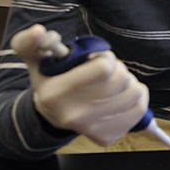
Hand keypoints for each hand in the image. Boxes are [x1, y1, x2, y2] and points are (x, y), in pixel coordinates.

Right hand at [11, 24, 148, 145]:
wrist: (53, 114)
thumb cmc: (52, 79)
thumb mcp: (36, 58)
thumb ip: (29, 41)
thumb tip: (39, 32)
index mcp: (54, 94)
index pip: (104, 68)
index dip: (105, 58)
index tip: (98, 60)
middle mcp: (72, 115)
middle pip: (121, 79)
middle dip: (118, 69)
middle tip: (106, 72)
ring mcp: (91, 129)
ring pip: (135, 92)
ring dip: (128, 83)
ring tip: (113, 84)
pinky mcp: (108, 137)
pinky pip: (140, 108)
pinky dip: (136, 97)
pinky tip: (121, 96)